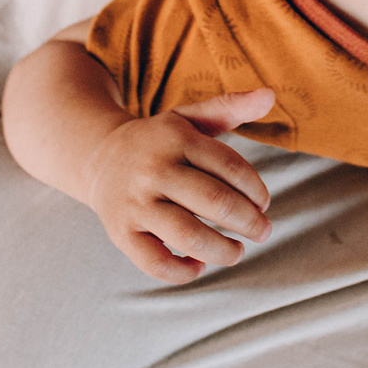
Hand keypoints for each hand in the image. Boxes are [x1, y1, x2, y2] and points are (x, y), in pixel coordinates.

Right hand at [80, 89, 275, 282]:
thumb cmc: (158, 141)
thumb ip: (229, 106)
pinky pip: (155, 263)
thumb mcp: (188, 118)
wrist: (97, 156)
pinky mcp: (121, 233)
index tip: (263, 203)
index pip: (230, 167)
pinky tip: (198, 265)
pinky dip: (182, 271)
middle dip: (249, 222)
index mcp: (176, 138)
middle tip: (263, 231)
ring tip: (237, 252)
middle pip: (215, 201)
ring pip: (189, 236)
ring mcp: (135, 203)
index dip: (256, 190)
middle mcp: (154, 169)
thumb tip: (270, 95)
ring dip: (223, 251)